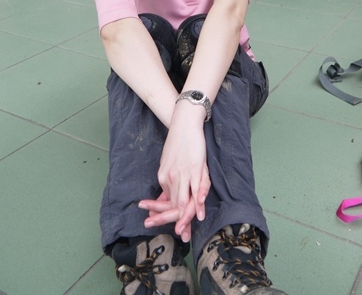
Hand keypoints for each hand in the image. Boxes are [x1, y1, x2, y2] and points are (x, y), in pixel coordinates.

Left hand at [140, 105, 210, 240]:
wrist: (183, 124)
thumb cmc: (176, 145)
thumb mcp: (167, 165)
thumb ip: (167, 184)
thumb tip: (162, 200)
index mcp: (164, 177)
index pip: (165, 203)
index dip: (166, 218)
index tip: (171, 230)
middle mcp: (171, 177)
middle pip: (173, 205)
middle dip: (176, 223)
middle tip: (180, 236)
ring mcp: (184, 173)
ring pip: (184, 200)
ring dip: (186, 218)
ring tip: (187, 231)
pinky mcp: (196, 168)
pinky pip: (197, 188)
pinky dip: (198, 202)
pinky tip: (199, 211)